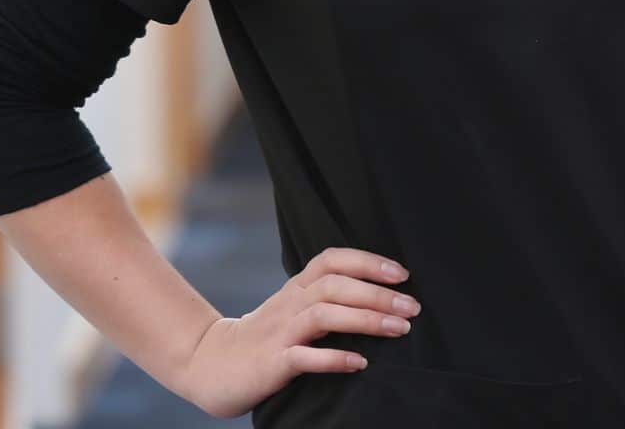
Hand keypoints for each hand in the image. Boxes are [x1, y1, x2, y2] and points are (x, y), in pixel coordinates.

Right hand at [181, 246, 419, 419]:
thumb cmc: (266, 335)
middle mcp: (291, 302)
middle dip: (378, 294)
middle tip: (412, 306)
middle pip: (336, 285)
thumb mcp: (295, 308)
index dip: (368, 261)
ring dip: (365, 319)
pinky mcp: (271, 362)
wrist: (212, 364)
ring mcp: (280, 331)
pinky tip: (359, 363)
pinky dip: (334, 358)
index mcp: (297, 286)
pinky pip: (304, 357)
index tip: (402, 273)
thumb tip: (379, 295)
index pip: (333, 259)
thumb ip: (327, 298)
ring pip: (324, 315)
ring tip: (398, 329)